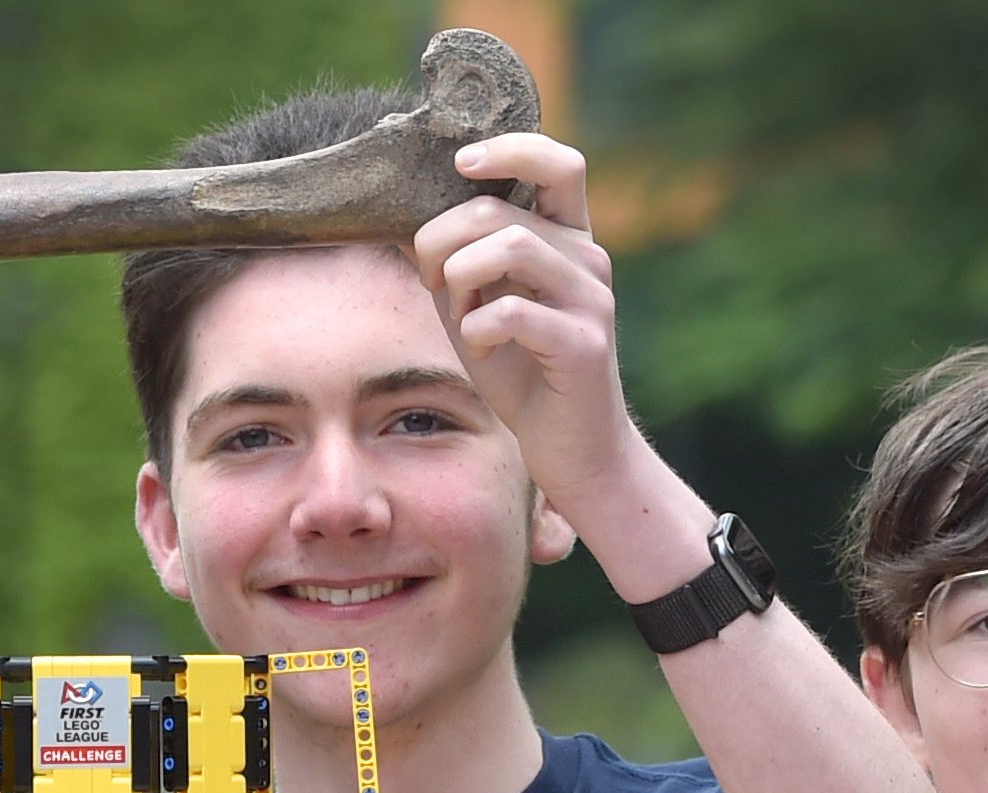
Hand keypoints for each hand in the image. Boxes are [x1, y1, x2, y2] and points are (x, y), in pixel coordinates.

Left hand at [409, 132, 639, 505]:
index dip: (510, 149)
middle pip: (501, 210)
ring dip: (461, 280)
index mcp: (567, 239)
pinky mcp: (584, 343)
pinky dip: (478, 328)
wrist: (570, 448)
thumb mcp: (473, 305)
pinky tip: (484, 349)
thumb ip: (449, 261)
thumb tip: (395, 214)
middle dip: (442, 241)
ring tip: (462, 318)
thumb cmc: (520, 372)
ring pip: (511, 246)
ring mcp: (592, 299)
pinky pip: (511, 310)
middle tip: (431, 284)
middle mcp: (588, 257)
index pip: (557, 163)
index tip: (461, 163)